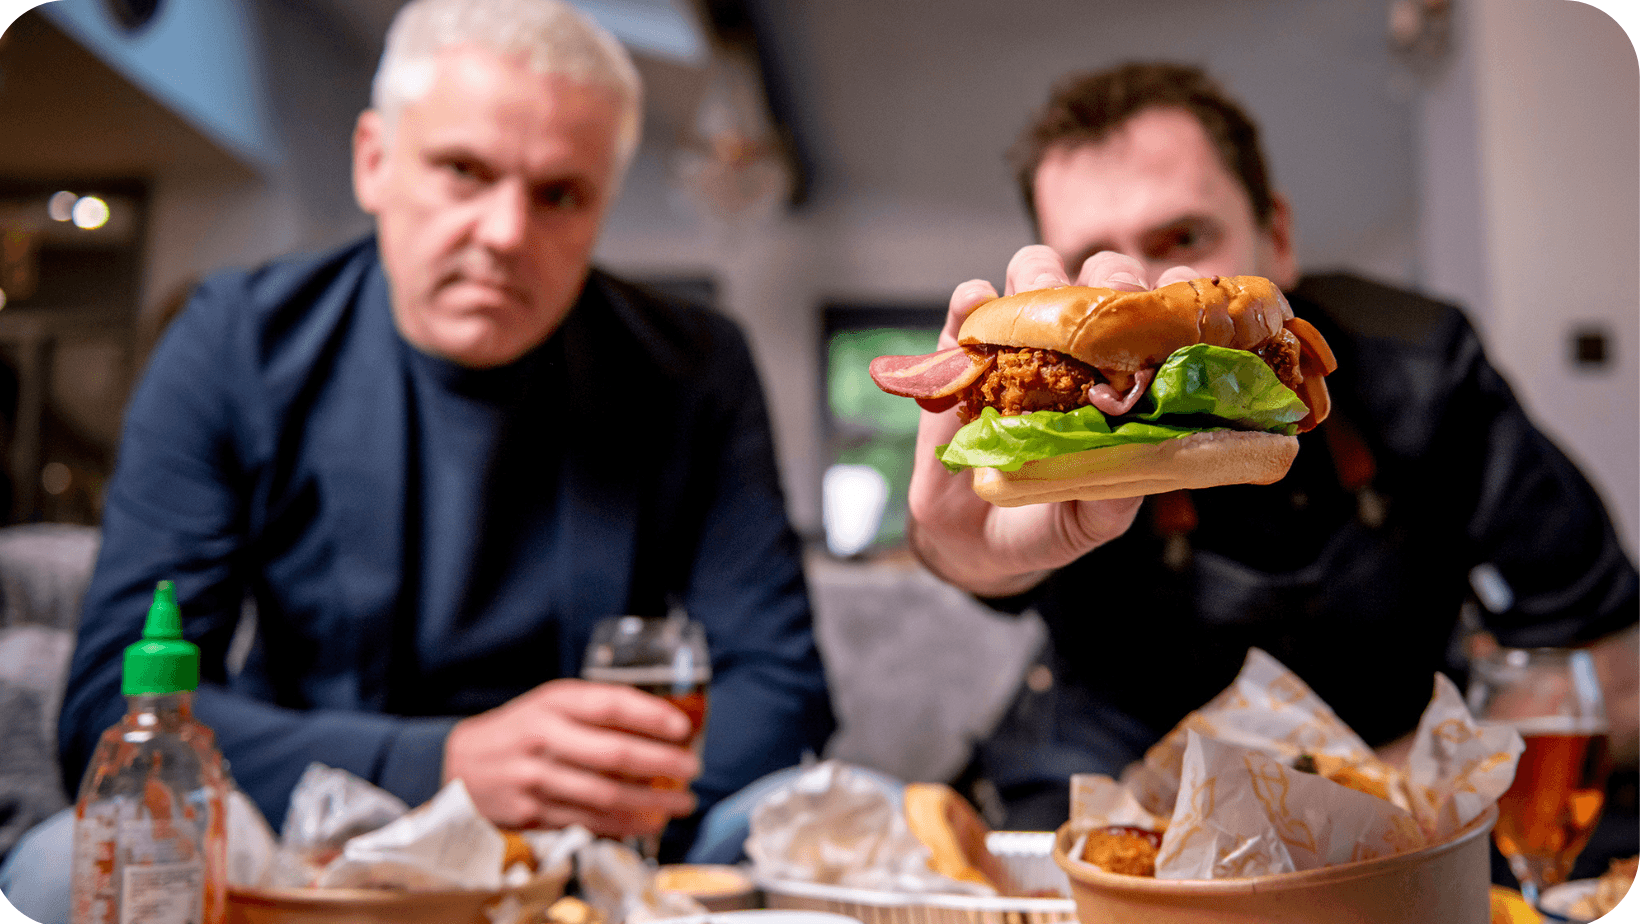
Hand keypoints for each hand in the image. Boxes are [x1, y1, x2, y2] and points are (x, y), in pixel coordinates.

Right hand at [443, 678, 699, 837]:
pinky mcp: (531, 812)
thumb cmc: (521, 729)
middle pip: (613, 753)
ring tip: (681, 803)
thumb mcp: (551, 704)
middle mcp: (543, 737)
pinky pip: (586, 820)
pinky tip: (648, 822)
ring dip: (650, 802)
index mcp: (553, 703)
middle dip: (661, 763)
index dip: (651, 716)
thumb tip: (662, 724)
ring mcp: (534, 778)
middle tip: (691, 769)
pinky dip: (623, 824)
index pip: (610, 704)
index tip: (682, 728)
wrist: (461, 762)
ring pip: (604, 794)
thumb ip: (597, 712)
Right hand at [905, 247, 1202, 597]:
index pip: (1154, 315)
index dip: (1172, 291)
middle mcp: (1073, 346)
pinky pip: (967, 307)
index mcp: (1120, 375)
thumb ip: (1117, 491)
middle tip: (1117, 303)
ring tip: (1046, 306)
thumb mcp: (1093, 516)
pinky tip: (980, 305)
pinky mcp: (961, 354)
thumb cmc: (1049, 520)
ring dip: (1043, 276)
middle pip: (1098, 277)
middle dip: (1112, 278)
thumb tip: (1145, 458)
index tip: (1182, 290)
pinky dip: (974, 298)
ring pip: (1034, 273)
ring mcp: (1017, 343)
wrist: (976, 543)